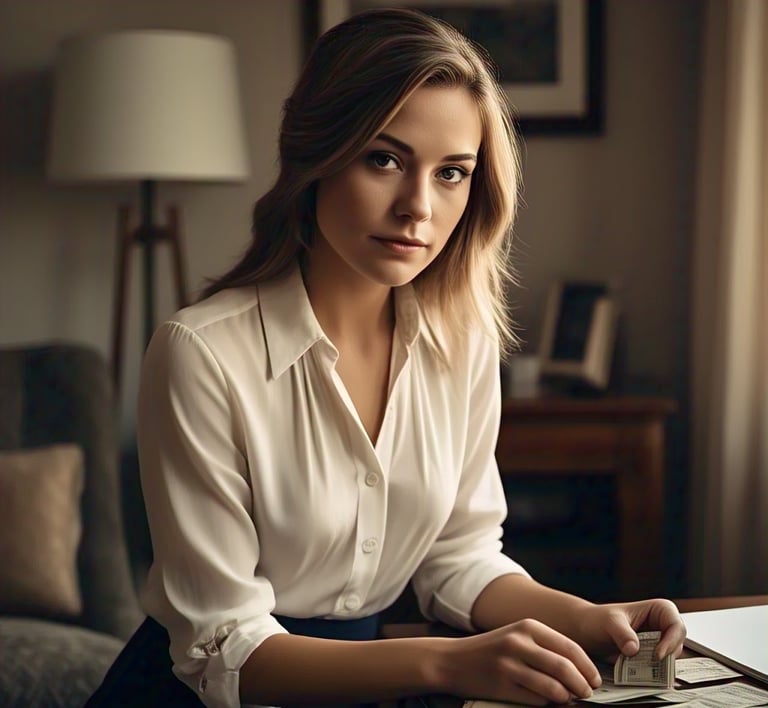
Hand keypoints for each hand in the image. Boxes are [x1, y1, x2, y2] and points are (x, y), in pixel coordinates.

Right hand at [444, 618, 602, 704]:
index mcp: (527, 626)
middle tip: (587, 693)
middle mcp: (519, 642)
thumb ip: (544, 646)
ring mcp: (510, 664)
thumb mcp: (517, 636)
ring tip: (569, 699)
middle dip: (583, 685)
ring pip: (555, 687)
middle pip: (565, 668)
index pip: (570, 647)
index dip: (587, 666)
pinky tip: (548, 701)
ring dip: (568, 697)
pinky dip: (548, 704)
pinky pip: (537, 700)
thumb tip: (579, 668)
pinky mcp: (503, 685)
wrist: (452, 660)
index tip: (595, 679)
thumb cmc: (490, 650)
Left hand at [576, 598, 686, 661]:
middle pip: (677, 645)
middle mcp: (661, 625)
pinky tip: (636, 671)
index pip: (677, 625)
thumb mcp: (608, 622)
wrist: (585, 631)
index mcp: (658, 609)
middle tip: (650, 664)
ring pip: (669, 658)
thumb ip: (621, 633)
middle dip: (666, 656)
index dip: (672, 641)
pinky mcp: (649, 657)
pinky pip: (658, 668)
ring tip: (638, 666)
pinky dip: (651, 672)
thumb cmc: (597, 619)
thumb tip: (633, 648)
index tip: (658, 654)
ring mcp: (656, 642)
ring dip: (658, 666)